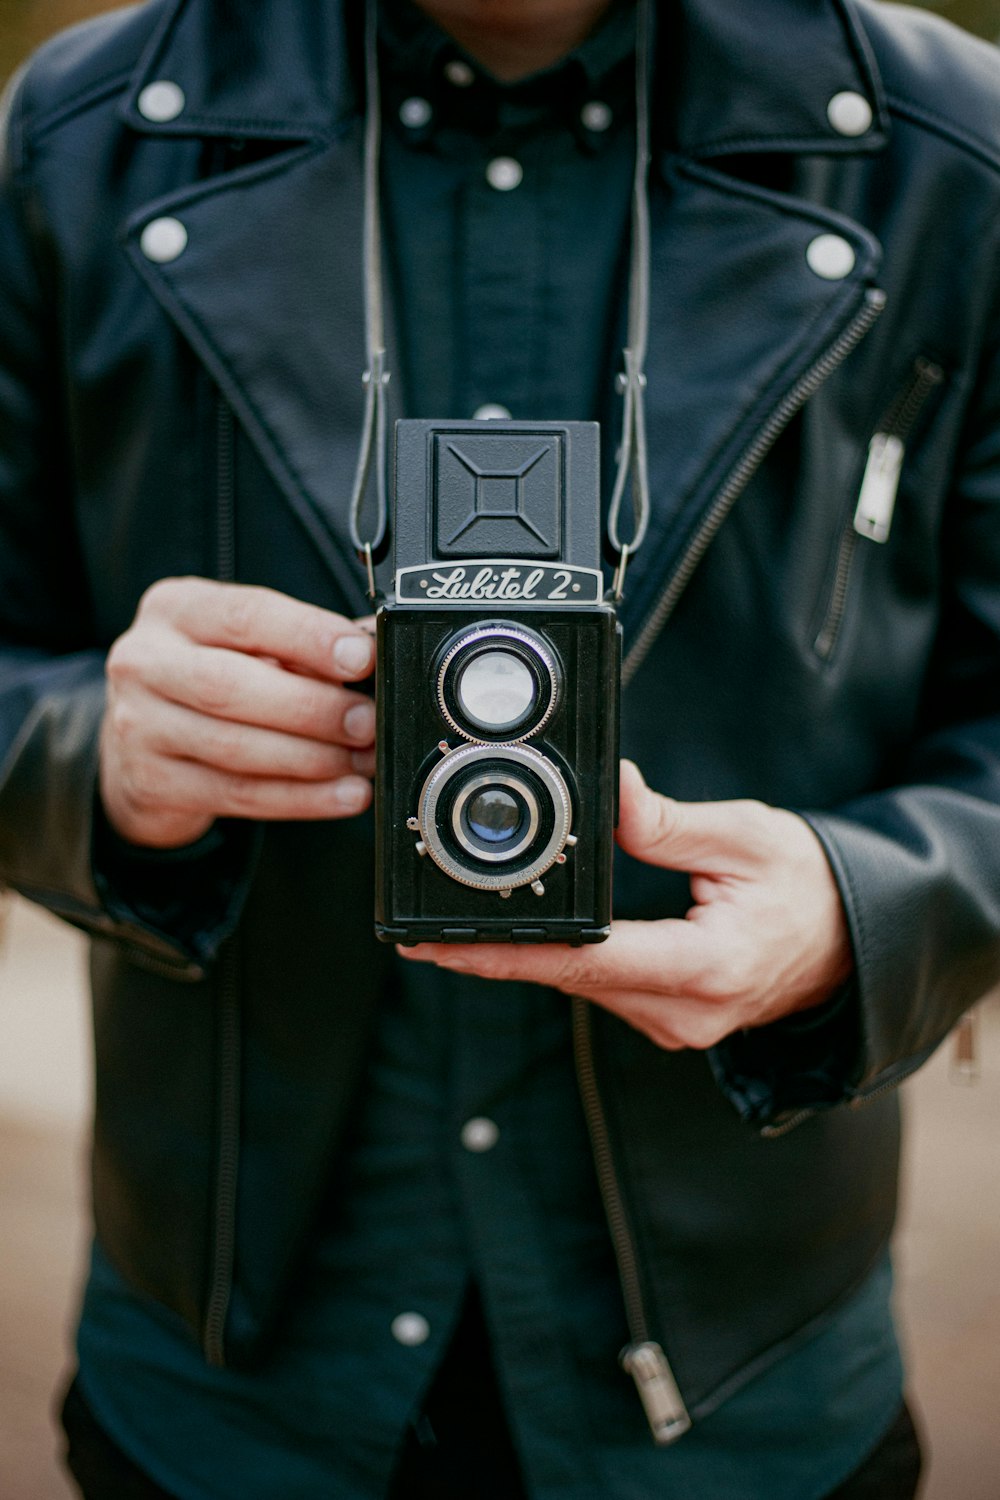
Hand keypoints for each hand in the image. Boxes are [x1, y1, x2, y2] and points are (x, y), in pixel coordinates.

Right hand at [100, 578, 376, 848]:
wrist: (141, 740)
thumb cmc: (210, 678)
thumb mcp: (245, 644)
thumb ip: (302, 645)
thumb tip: (373, 653)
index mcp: (175, 609)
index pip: (245, 615)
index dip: (308, 637)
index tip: (361, 657)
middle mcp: (145, 661)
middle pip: (230, 686)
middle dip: (312, 707)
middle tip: (367, 722)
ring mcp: (139, 725)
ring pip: (235, 748)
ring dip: (313, 759)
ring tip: (363, 761)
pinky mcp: (151, 782)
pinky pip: (237, 795)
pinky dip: (300, 798)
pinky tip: (341, 795)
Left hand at [399, 760, 853, 1049]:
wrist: (854, 941)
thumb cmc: (809, 887)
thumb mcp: (746, 836)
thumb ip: (667, 821)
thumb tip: (606, 788)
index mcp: (704, 969)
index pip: (583, 962)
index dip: (504, 953)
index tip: (440, 945)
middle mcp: (685, 1012)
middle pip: (568, 980)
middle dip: (495, 954)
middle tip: (421, 931)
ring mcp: (677, 1026)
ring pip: (580, 988)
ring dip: (526, 958)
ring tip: (458, 928)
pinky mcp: (670, 1020)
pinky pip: (601, 991)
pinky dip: (564, 962)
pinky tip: (529, 935)